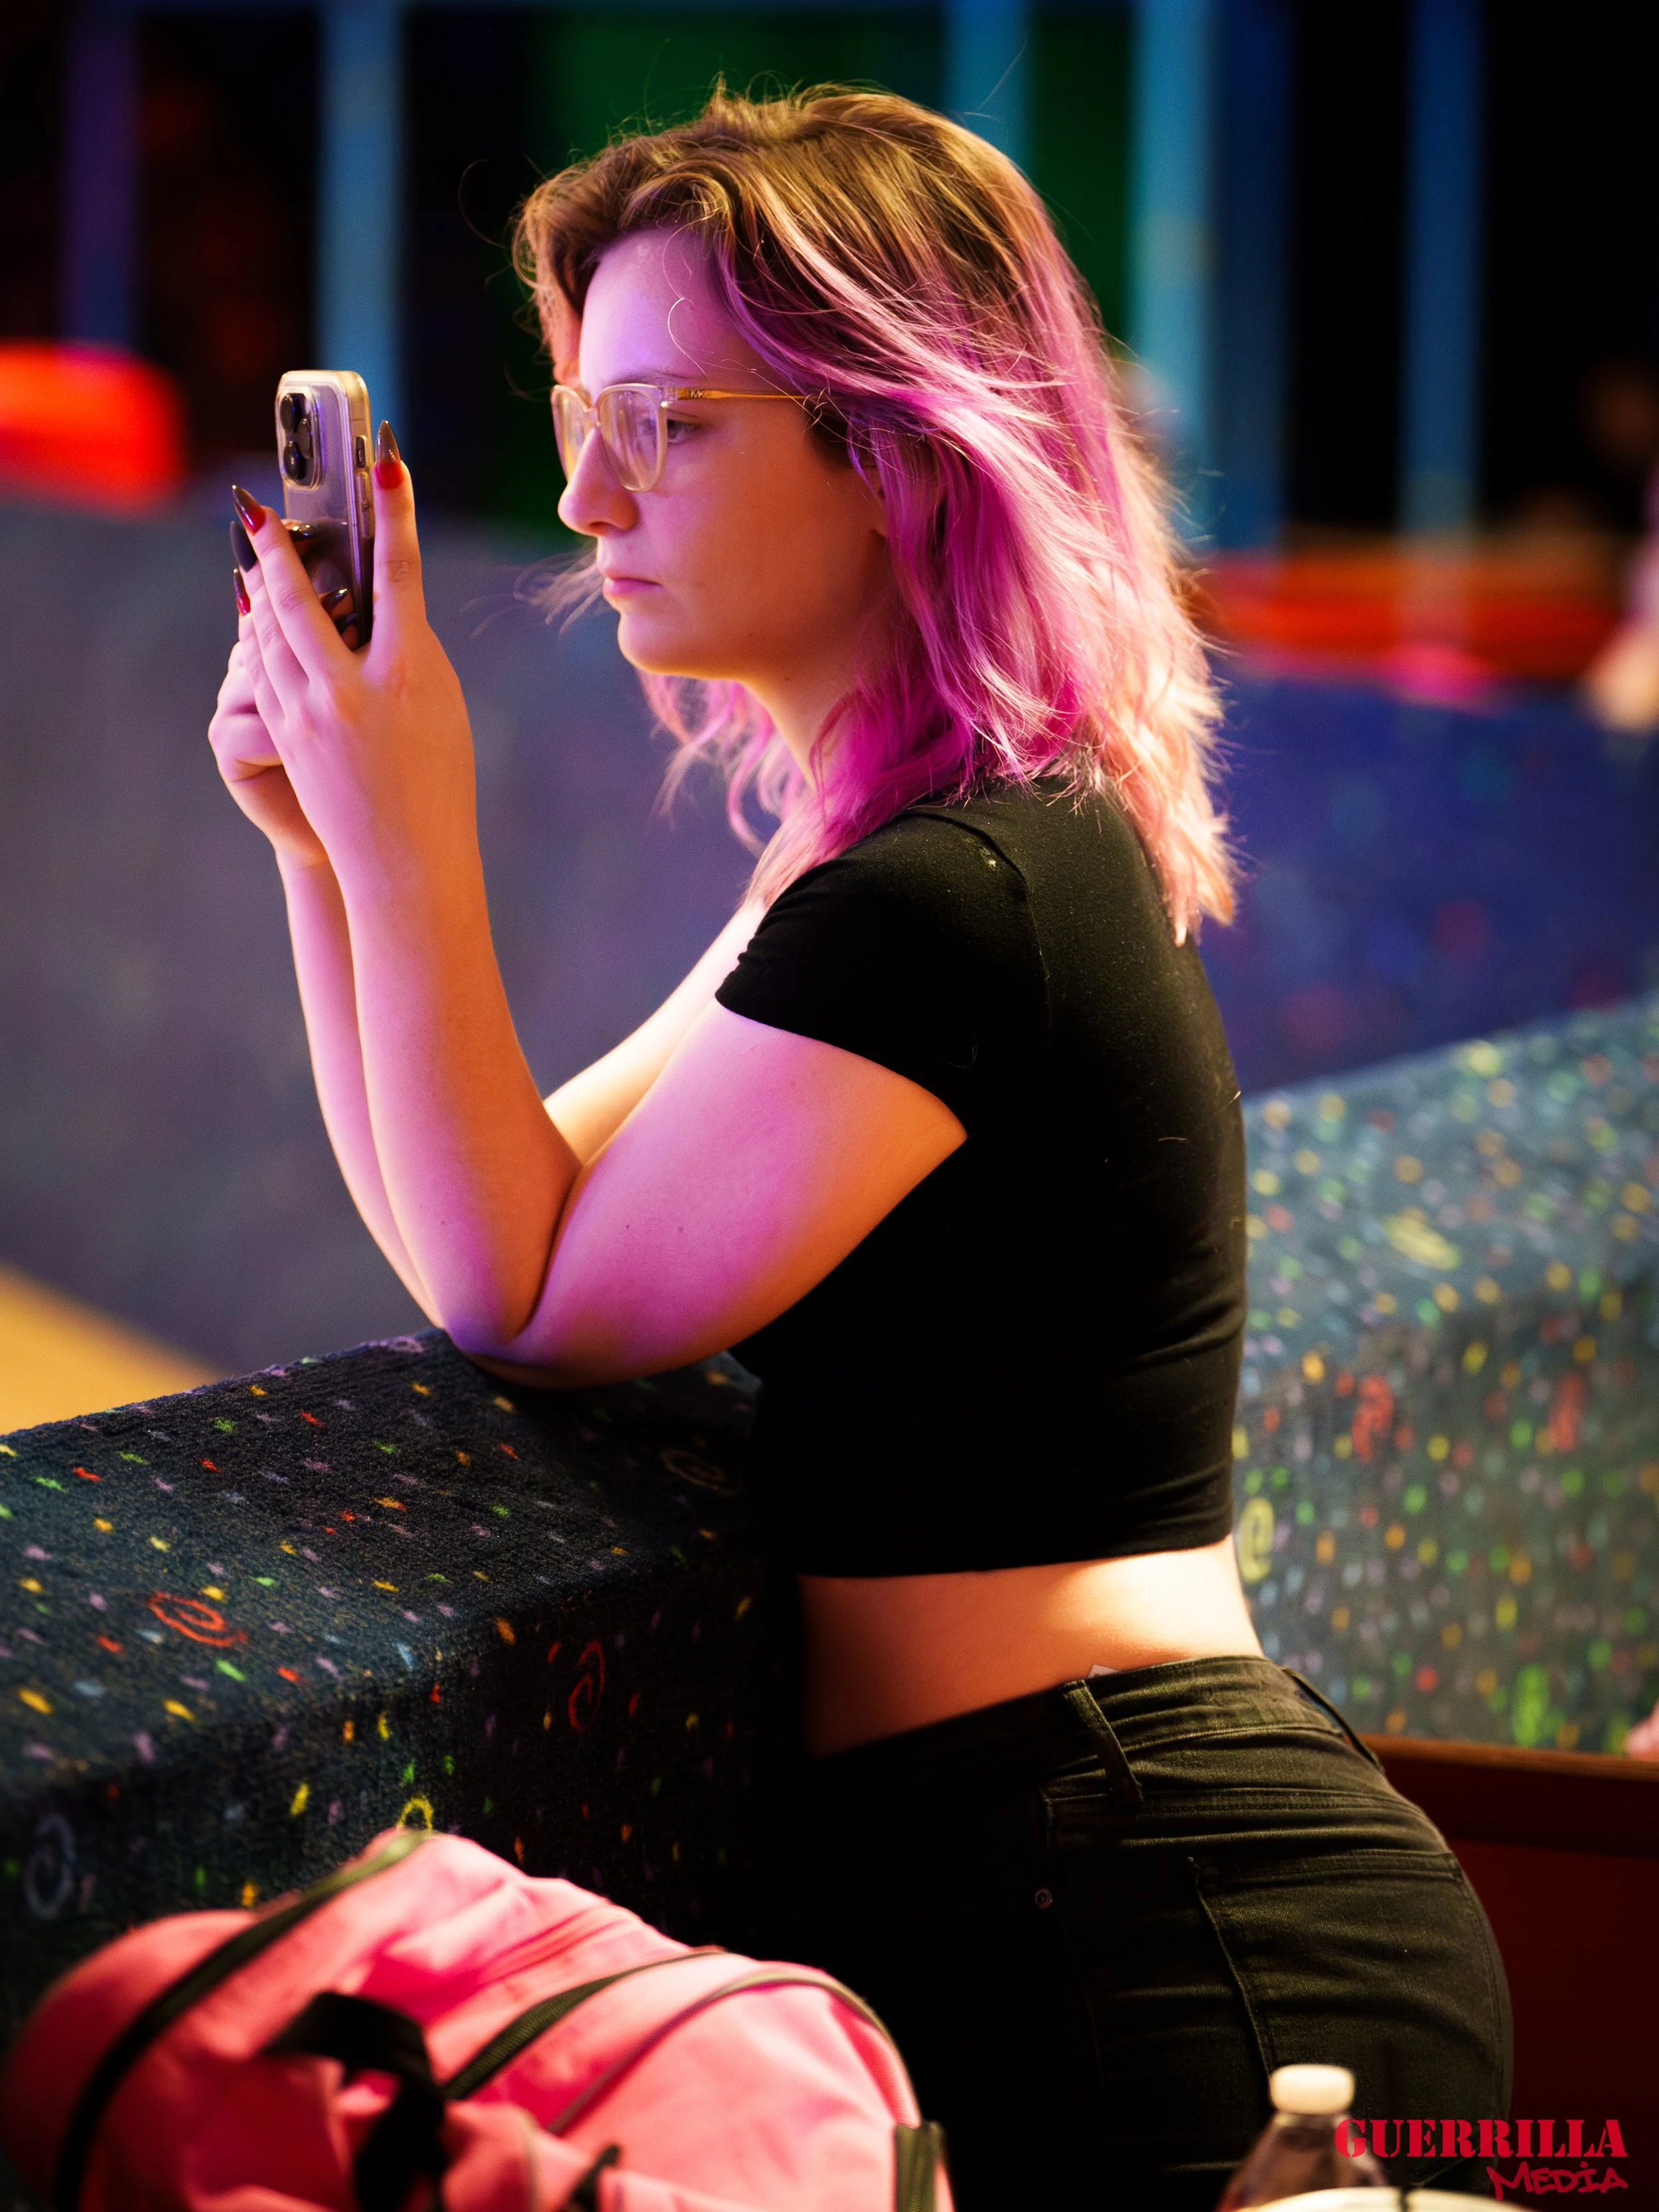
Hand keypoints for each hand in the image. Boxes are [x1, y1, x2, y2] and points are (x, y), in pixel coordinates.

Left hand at [230, 433, 476, 892]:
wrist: (405, 863)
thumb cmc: (439, 784)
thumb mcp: (442, 708)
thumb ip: (411, 652)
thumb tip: (379, 607)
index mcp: (409, 676)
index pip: (401, 574)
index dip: (395, 513)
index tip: (387, 464)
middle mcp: (353, 689)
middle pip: (305, 598)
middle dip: (280, 547)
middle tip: (261, 508)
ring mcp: (312, 713)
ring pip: (272, 631)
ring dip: (262, 585)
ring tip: (252, 551)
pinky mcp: (288, 734)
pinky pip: (265, 666)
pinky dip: (258, 632)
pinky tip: (253, 613)